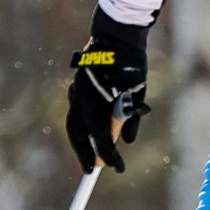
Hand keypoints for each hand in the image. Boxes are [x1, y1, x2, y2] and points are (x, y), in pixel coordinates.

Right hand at [66, 8, 149, 171]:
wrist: (114, 37)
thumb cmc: (130, 67)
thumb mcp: (136, 95)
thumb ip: (130, 120)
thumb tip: (126, 141)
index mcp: (95, 106)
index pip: (101, 141)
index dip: (110, 157)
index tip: (118, 169)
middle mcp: (80, 102)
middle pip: (79, 136)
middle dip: (85, 155)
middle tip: (91, 171)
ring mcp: (75, 94)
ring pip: (74, 125)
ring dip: (80, 143)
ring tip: (87, 157)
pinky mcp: (75, 88)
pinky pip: (76, 113)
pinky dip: (81, 127)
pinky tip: (87, 134)